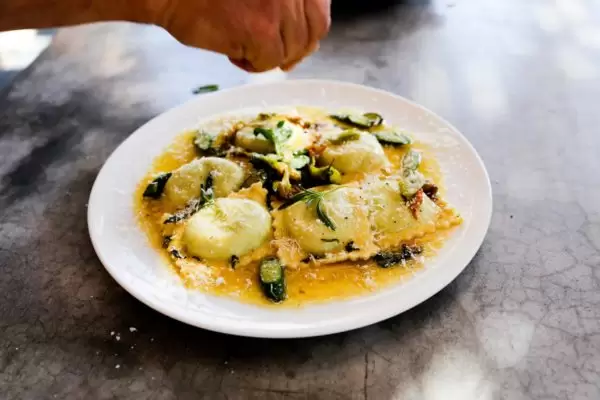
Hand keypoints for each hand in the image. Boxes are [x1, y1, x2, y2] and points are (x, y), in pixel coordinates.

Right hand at [154, 0, 330, 71]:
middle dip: (293, 49)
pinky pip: (269, 62)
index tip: (295, 42)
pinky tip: (232, 52)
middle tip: (271, 54)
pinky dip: (251, 64)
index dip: (309, 32)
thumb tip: (307, 43)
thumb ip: (286, 5)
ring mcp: (278, 7)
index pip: (320, 12)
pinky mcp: (261, 30)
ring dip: (268, 55)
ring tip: (241, 46)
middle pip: (311, 33)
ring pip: (290, 50)